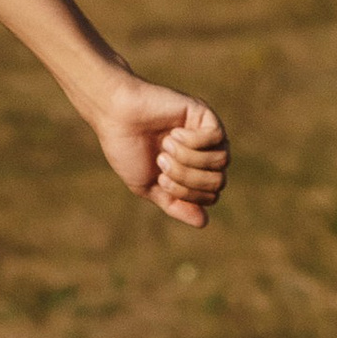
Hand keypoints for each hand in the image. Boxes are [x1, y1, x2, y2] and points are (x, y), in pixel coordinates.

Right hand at [91, 77, 228, 230]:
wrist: (116, 116)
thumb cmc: (127, 149)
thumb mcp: (148, 186)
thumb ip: (174, 204)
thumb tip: (203, 222)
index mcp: (192, 173)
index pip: (210, 196)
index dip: (186, 194)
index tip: (159, 178)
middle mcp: (204, 154)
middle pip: (218, 181)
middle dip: (186, 177)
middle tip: (160, 160)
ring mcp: (207, 135)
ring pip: (221, 161)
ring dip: (188, 158)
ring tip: (165, 146)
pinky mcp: (205, 115)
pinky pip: (216, 138)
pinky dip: (193, 141)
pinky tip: (173, 133)